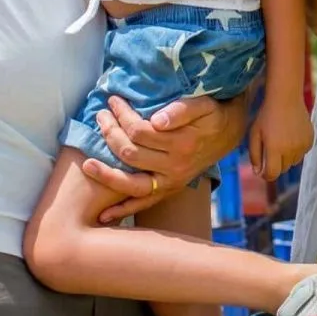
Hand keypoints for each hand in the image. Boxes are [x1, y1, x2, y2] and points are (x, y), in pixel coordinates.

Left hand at [82, 93, 246, 222]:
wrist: (229, 133)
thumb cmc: (213, 114)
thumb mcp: (205, 105)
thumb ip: (182, 110)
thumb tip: (157, 120)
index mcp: (183, 143)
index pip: (140, 131)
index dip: (123, 115)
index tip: (112, 100)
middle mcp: (176, 167)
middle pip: (131, 154)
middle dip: (110, 133)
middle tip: (100, 116)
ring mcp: (171, 182)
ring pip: (131, 184)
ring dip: (107, 175)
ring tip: (87, 164)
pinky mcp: (169, 191)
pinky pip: (143, 204)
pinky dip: (123, 210)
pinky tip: (103, 215)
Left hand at [248, 91, 312, 181]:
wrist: (286, 99)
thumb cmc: (266, 116)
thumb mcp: (254, 134)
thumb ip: (255, 155)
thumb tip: (258, 172)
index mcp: (274, 149)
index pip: (272, 174)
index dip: (267, 175)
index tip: (263, 171)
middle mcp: (290, 150)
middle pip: (283, 169)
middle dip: (276, 165)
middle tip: (272, 151)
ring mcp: (302, 146)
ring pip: (293, 162)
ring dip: (287, 158)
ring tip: (282, 143)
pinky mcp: (310, 141)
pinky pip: (302, 153)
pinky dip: (296, 150)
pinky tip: (291, 137)